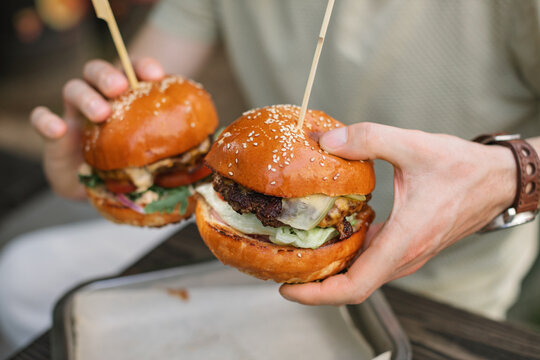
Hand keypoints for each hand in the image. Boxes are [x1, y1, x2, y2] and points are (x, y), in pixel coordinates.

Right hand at [30, 58, 164, 198]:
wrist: (102, 192)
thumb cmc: (133, 169)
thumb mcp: (157, 161)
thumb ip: (178, 155)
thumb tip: (213, 161)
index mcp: (127, 100)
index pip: (132, 70)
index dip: (142, 66)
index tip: (155, 74)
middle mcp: (101, 100)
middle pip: (98, 72)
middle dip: (110, 75)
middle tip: (121, 88)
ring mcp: (75, 116)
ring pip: (73, 88)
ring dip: (86, 95)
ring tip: (101, 112)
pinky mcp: (55, 136)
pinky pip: (43, 121)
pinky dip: (47, 121)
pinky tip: (59, 130)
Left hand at [280, 123, 516, 304]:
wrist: (497, 180)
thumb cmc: (463, 169)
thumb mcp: (413, 145)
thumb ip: (367, 139)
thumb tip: (325, 141)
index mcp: (405, 240)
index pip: (356, 286)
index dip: (318, 294)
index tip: (288, 289)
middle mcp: (405, 255)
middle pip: (352, 286)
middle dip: (315, 284)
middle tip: (282, 268)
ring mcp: (408, 254)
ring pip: (363, 275)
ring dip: (330, 272)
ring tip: (299, 256)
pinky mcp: (409, 246)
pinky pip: (373, 261)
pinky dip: (348, 257)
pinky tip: (332, 237)